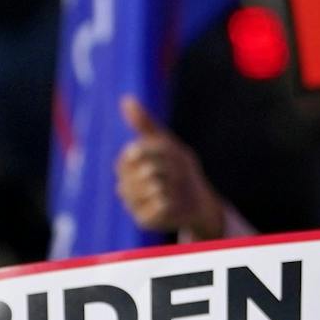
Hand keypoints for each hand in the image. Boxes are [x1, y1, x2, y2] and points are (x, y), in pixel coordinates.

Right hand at [114, 97, 224, 238]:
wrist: (196, 199)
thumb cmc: (178, 168)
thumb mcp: (165, 143)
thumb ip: (144, 124)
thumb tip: (126, 99)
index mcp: (125, 165)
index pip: (134, 154)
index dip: (155, 152)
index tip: (169, 152)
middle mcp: (124, 185)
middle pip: (144, 171)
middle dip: (168, 169)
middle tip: (176, 172)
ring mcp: (132, 204)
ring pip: (151, 188)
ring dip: (171, 185)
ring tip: (174, 186)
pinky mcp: (143, 220)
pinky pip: (157, 207)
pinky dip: (170, 202)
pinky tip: (173, 201)